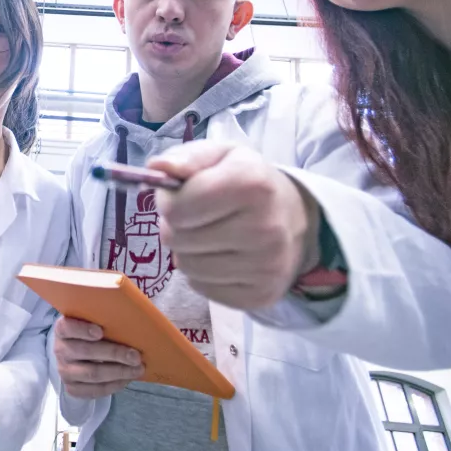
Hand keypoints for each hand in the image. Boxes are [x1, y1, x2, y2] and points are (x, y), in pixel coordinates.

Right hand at [53, 317, 143, 398]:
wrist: (77, 356)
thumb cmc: (92, 333)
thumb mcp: (93, 322)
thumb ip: (104, 318)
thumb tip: (134, 315)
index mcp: (63, 329)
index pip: (67, 328)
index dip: (82, 329)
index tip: (100, 331)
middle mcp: (60, 350)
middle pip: (86, 352)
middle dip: (114, 354)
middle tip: (136, 355)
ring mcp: (65, 371)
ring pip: (93, 374)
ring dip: (119, 372)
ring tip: (138, 369)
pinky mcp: (72, 388)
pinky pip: (94, 390)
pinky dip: (114, 385)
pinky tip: (127, 378)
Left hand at [149, 141, 320, 309]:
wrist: (294, 217)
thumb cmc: (248, 181)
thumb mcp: (221, 155)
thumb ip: (186, 157)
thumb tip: (157, 167)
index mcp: (252, 184)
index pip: (178, 208)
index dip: (169, 200)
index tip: (181, 195)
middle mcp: (265, 228)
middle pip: (178, 238)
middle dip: (176, 225)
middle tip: (195, 216)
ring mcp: (266, 267)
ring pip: (187, 266)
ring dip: (187, 250)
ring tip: (207, 235)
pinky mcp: (260, 295)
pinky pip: (202, 288)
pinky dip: (202, 274)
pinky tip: (220, 256)